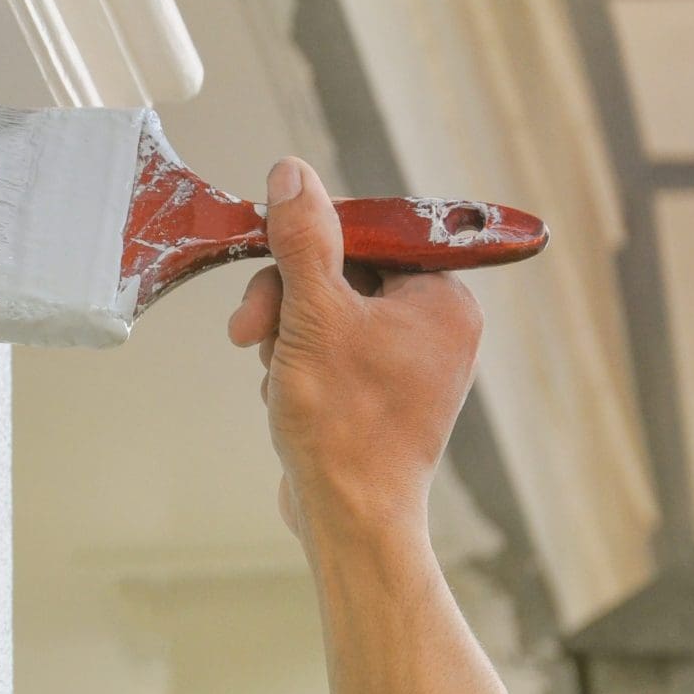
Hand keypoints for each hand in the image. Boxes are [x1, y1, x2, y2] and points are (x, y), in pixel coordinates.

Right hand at [225, 157, 484, 552]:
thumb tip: (292, 174)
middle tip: (250, 329)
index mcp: (443, 300)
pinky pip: (330, 351)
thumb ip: (303, 240)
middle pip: (341, 274)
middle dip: (287, 301)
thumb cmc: (344, 424)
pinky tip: (285, 396)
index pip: (370, 233)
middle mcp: (437, 327)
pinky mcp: (381, 395)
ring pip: (326, 313)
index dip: (310, 242)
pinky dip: (296, 366)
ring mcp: (411, 365)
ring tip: (276, 376)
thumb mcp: (313, 315)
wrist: (350, 519)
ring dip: (286, 336)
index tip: (267, 253)